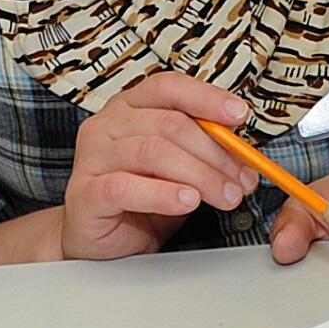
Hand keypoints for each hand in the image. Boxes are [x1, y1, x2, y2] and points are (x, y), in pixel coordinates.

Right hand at [61, 72, 258, 261]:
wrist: (102, 240)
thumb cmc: (140, 198)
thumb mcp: (177, 167)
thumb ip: (201, 151)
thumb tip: (243, 151)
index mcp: (129, 107)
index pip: (169, 87)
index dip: (207, 98)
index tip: (240, 115)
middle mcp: (107, 124)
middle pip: (170, 123)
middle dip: (215, 153)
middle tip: (242, 179)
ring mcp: (92, 157)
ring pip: (153, 152)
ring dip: (200, 175)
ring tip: (224, 196)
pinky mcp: (84, 192)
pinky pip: (126, 187)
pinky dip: (163, 194)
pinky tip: (187, 201)